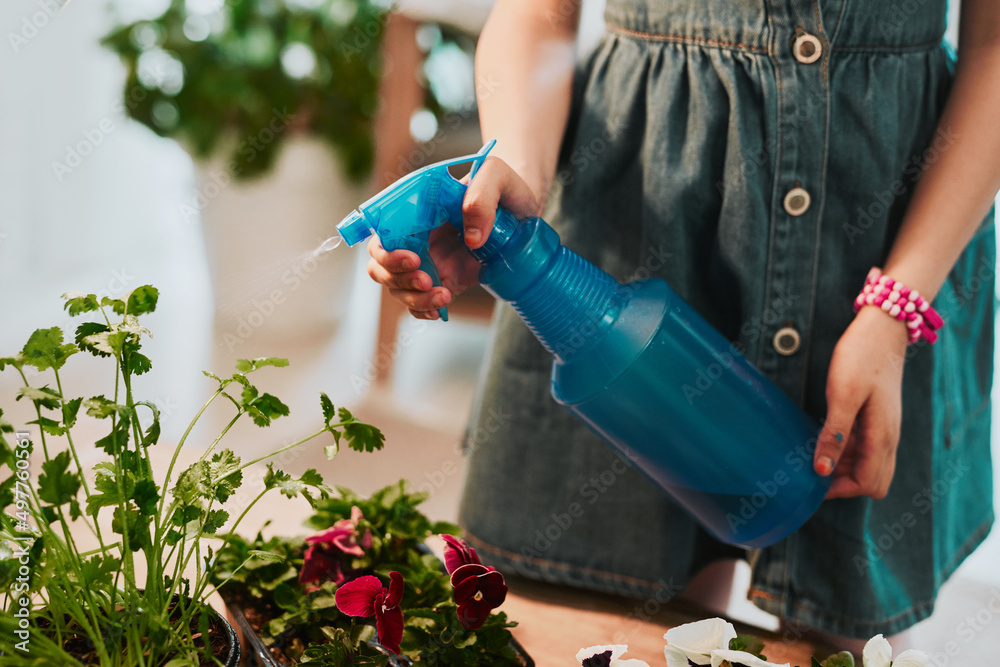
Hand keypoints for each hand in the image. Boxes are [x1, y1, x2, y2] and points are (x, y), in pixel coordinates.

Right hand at [366, 157, 540, 319]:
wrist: (524, 212)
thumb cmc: (506, 188)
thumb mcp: (498, 177)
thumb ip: (482, 197)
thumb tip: (471, 238)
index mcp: (418, 211)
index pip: (383, 232)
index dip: (387, 250)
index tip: (414, 258)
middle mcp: (417, 237)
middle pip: (380, 264)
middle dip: (395, 276)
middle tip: (426, 280)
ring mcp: (429, 261)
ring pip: (397, 287)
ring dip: (413, 297)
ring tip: (443, 296)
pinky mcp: (444, 280)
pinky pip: (420, 301)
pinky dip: (423, 310)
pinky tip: (440, 309)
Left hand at [813, 306, 909, 498]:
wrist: (881, 330)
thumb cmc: (860, 358)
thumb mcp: (843, 395)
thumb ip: (835, 434)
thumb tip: (822, 470)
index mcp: (882, 436)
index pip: (867, 483)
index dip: (840, 490)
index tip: (811, 484)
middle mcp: (889, 437)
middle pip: (873, 481)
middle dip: (844, 483)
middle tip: (811, 472)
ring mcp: (885, 428)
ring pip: (869, 465)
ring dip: (844, 468)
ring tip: (812, 456)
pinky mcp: (878, 418)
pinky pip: (866, 448)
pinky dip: (847, 452)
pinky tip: (825, 439)